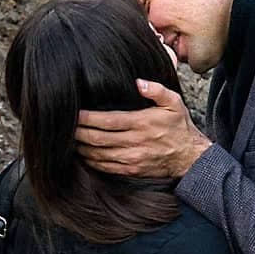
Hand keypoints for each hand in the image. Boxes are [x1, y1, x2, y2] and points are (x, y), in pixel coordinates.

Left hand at [76, 79, 211, 178]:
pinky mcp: (130, 170)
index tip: (74, 113)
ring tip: (69, 140)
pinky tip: (83, 154)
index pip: (107, 121)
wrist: (190, 157)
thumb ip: (157, 90)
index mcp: (142, 123)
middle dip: (78, 133)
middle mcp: (134, 142)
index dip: (87, 118)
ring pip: (97, 155)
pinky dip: (90, 161)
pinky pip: (104, 167)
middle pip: (97, 139)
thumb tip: (138, 83)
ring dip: (81, 148)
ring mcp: (131, 159)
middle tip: (64, 126)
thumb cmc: (180, 127)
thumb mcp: (175, 102)